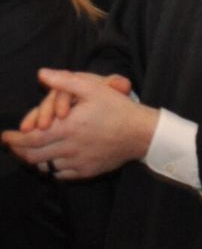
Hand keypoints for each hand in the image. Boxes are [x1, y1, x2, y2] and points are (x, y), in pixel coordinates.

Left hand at [3, 70, 156, 179]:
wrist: (142, 133)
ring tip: (27, 152)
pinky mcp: (86, 171)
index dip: (13, 139)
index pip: (30, 138)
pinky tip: (49, 161)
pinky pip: (59, 174)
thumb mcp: (94, 88)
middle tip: (11, 145)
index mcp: (68, 127)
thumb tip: (41, 74)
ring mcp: (77, 162)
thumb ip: (65, 81)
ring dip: (32, 160)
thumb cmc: (118, 109)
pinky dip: (49, 168)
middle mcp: (69, 147)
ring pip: (44, 166)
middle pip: (32, 155)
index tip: (5, 136)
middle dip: (17, 150)